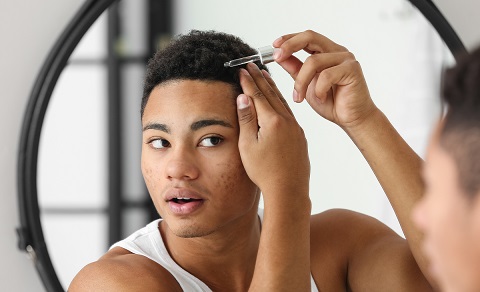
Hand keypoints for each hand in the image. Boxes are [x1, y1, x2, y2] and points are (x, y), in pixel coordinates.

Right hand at [236, 63, 309, 201]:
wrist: (290, 190)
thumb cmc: (265, 172)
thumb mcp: (248, 146)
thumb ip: (246, 119)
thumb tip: (243, 97)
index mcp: (272, 121)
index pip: (257, 94)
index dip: (248, 81)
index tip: (241, 69)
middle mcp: (287, 121)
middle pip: (271, 94)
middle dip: (260, 78)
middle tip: (251, 64)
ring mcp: (295, 128)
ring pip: (282, 101)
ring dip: (272, 87)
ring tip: (265, 74)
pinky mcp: (299, 136)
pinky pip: (289, 112)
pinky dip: (281, 101)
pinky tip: (278, 99)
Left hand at [273, 30, 376, 129]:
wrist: (351, 119)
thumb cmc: (332, 102)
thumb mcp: (306, 85)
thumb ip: (295, 69)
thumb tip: (279, 56)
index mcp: (326, 52)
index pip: (305, 37)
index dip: (289, 39)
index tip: (274, 46)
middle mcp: (336, 51)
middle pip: (310, 37)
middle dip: (290, 45)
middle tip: (277, 57)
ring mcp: (345, 59)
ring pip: (313, 61)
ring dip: (301, 81)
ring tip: (299, 97)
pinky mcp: (352, 69)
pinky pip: (326, 75)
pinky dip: (319, 89)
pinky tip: (321, 98)